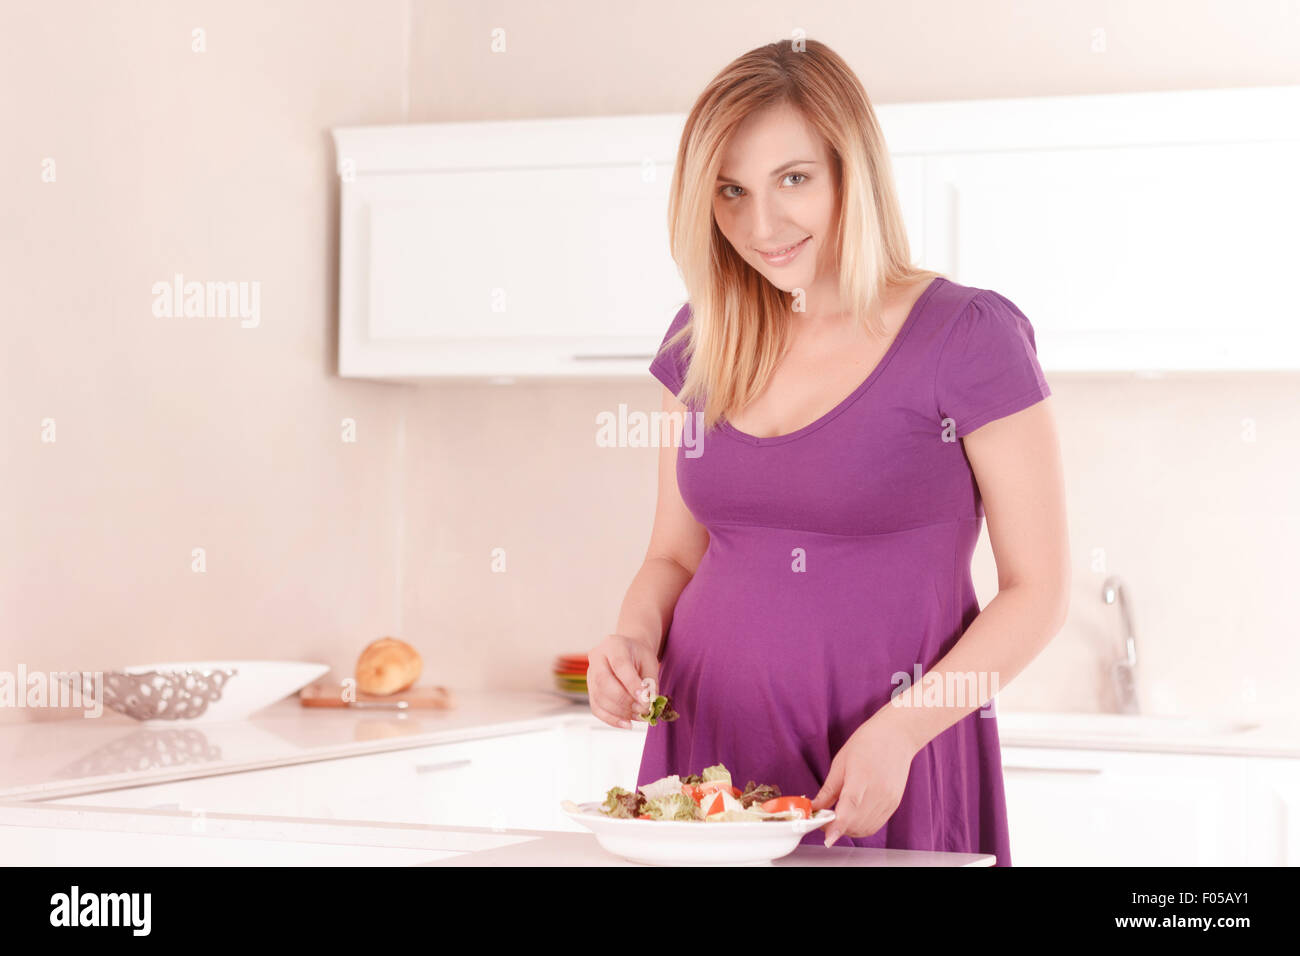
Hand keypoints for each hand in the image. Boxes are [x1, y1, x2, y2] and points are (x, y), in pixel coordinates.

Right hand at [586, 633, 658, 728]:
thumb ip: (650, 682)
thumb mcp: (650, 662)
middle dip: (625, 701)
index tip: (645, 699)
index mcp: (613, 645)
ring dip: (620, 712)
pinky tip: (627, 723)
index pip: (619, 664)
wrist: (628, 652)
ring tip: (640, 716)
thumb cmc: (639, 656)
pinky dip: (612, 719)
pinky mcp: (591, 690)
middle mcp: (596, 658)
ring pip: (599, 698)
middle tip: (644, 710)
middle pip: (603, 682)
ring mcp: (590, 675)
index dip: (632, 684)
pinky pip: (597, 709)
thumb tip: (647, 704)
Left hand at [810, 711, 920, 846]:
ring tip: (838, 816)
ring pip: (866, 828)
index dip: (837, 827)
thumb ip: (828, 789)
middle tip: (824, 819)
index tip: (826, 838)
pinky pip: (876, 824)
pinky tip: (853, 816)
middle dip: (837, 827)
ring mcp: (888, 800)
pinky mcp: (894, 804)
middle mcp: (878, 793)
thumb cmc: (868, 743)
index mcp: (861, 779)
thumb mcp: (841, 762)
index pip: (848, 810)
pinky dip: (862, 826)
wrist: (897, 735)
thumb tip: (814, 807)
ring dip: (849, 829)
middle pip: (856, 824)